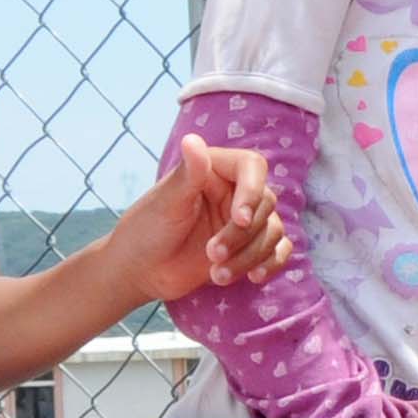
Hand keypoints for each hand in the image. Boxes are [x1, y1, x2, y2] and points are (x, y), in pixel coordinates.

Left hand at [113, 133, 288, 303]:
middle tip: (212, 254)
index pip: (252, 167)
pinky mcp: (248, 248)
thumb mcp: (167, 202)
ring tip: (217, 274)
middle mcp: (234, 192)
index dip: (252, 191)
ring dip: (249, 256)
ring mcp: (243, 221)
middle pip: (265, 204)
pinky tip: (253, 277)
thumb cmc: (146, 230)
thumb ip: (189, 174)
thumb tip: (192, 140)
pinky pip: (277, 251)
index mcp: (215, 171)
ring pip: (272, 231)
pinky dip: (270, 264)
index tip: (238, 219)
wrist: (140, 271)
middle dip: (242, 235)